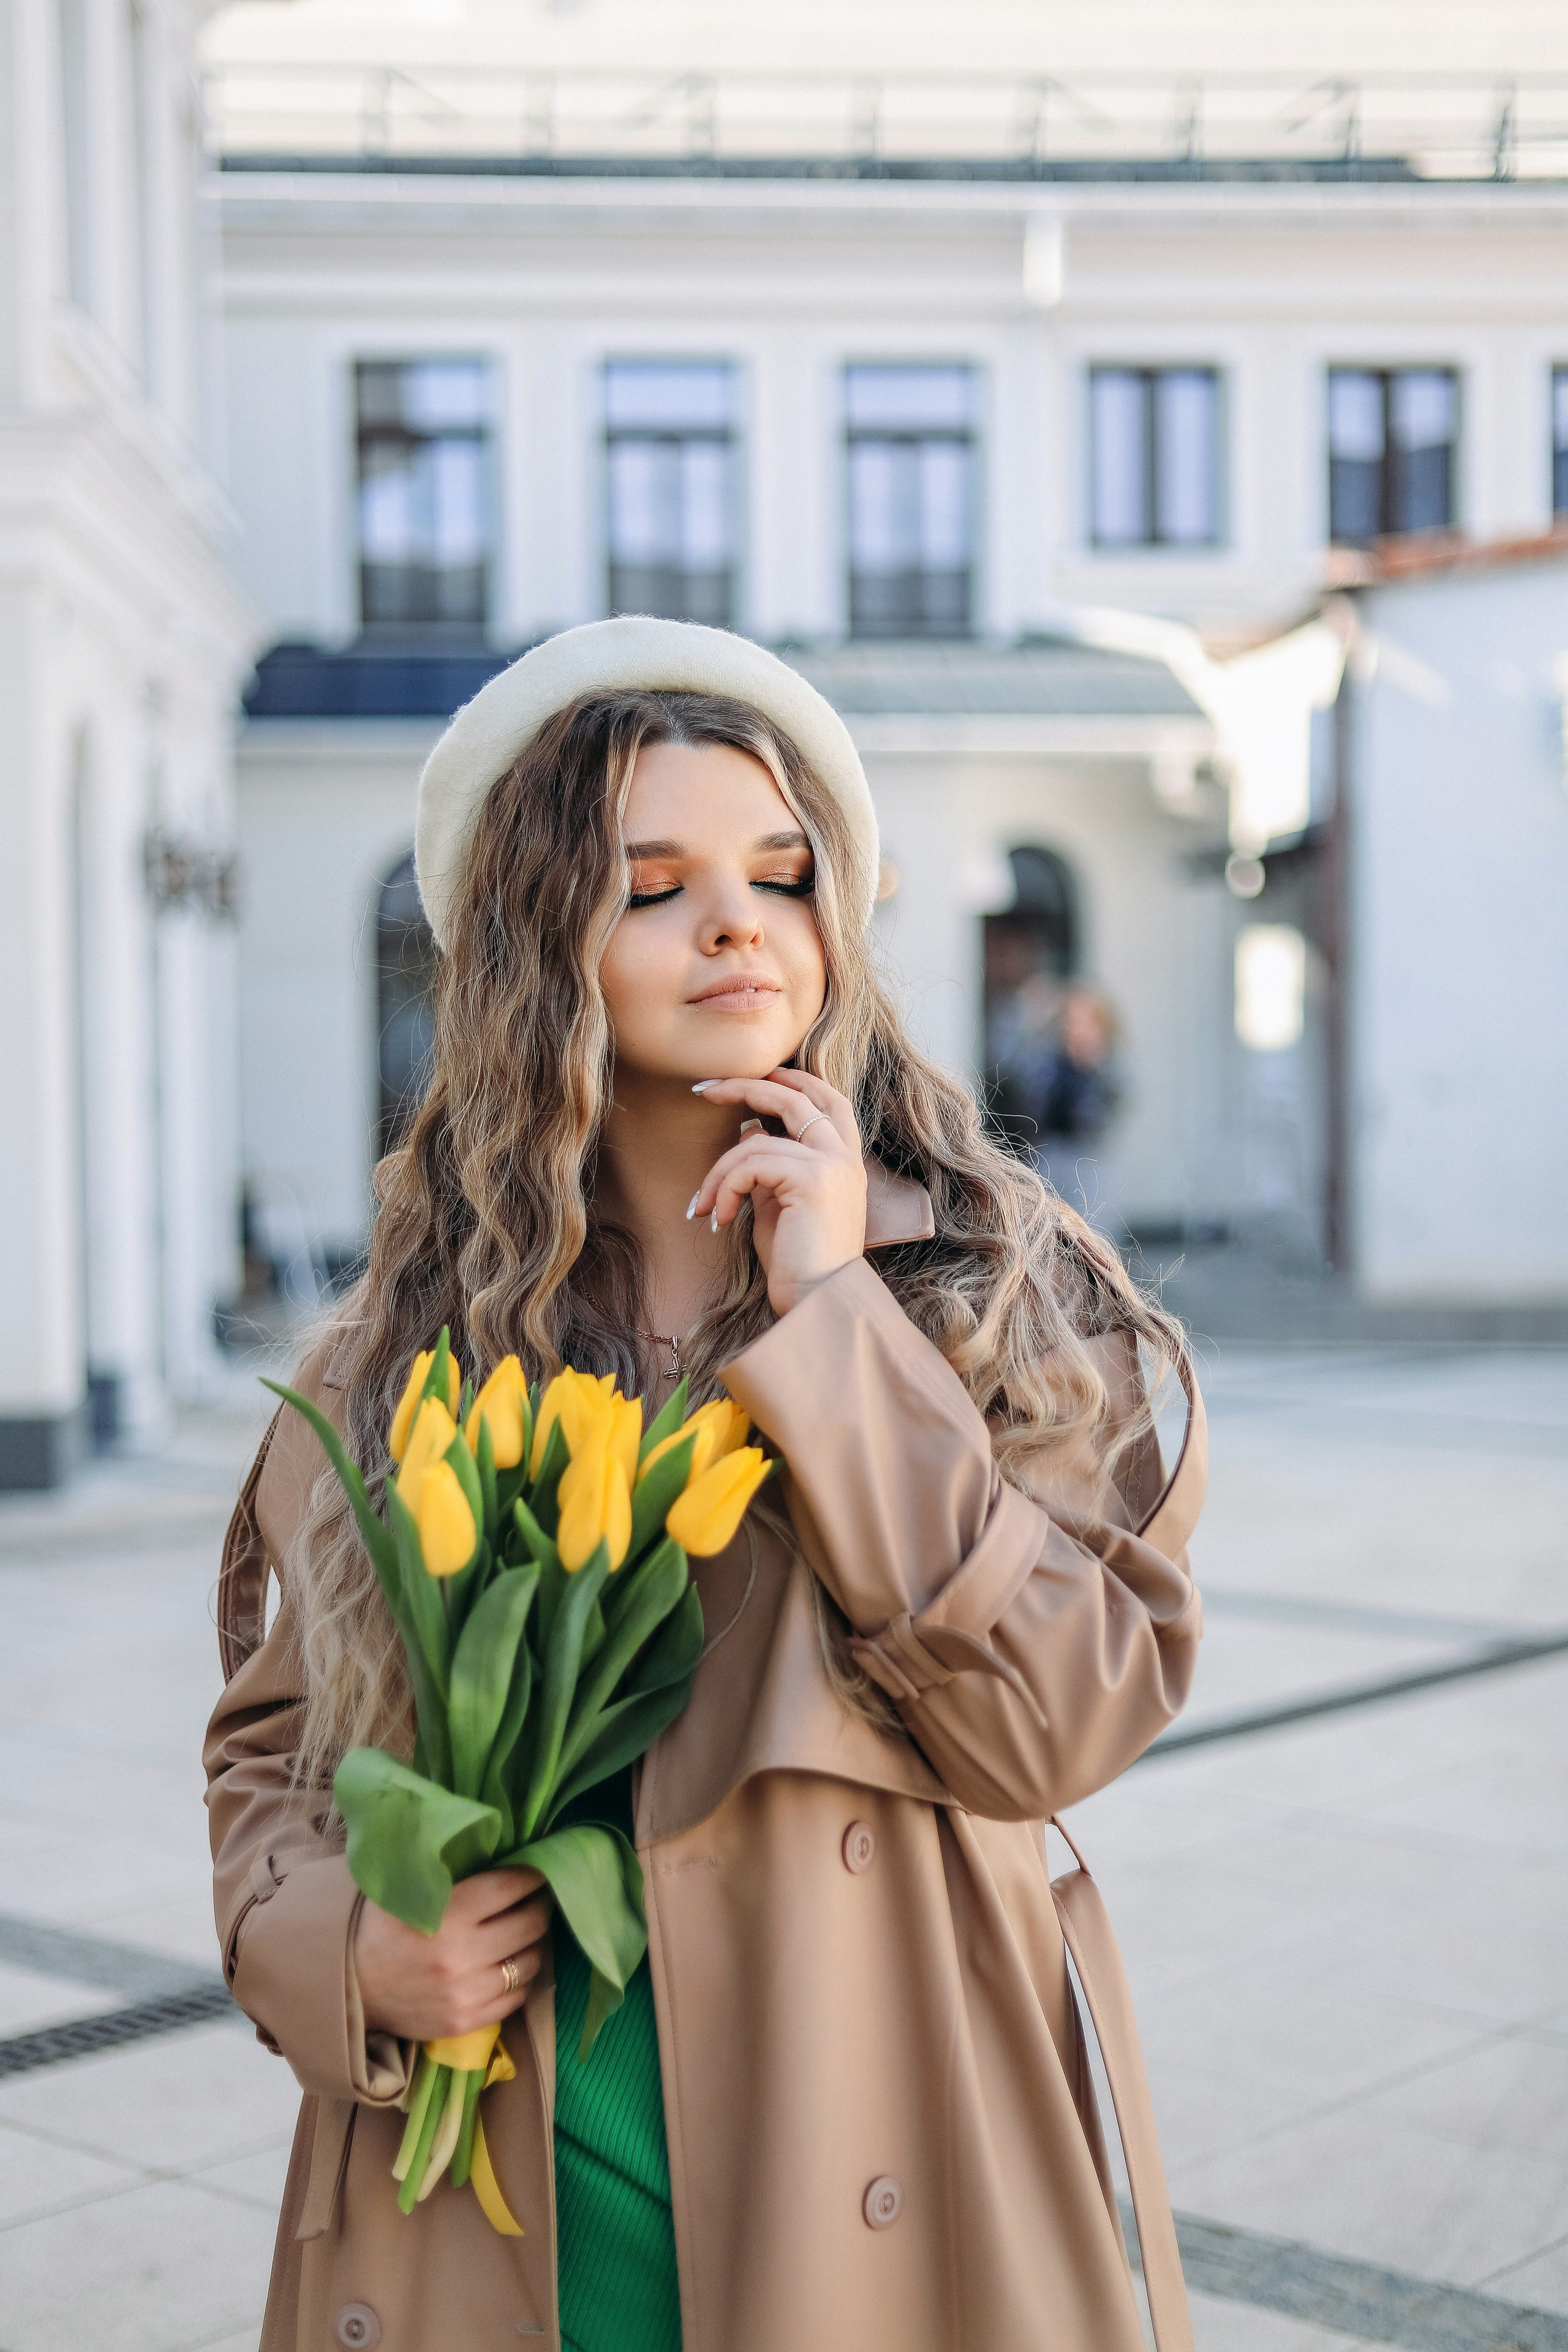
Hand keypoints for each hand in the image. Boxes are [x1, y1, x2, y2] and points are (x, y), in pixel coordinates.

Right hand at [353, 1868, 551, 2041]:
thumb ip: (451, 1871)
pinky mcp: (464, 2022)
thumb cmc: (381, 1926)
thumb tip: (498, 1849)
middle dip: (539, 1906)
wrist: (348, 1984)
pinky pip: (515, 1999)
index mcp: (449, 1913)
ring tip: (526, 1933)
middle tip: (538, 1899)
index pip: (511, 1887)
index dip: (532, 1875)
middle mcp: (462, 1955)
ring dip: (533, 1944)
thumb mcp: (409, 1888)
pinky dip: (519, 1981)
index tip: (539, 1870)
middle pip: (529, 1924)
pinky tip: (511, 1966)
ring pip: (528, 1963)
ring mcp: (466, 1993)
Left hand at [690, 1069, 866, 1314]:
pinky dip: (724, 1187)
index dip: (792, 1079)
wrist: (816, 1302)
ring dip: (718, 1171)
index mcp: (845, 1161)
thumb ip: (771, 1168)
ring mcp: (832, 1165)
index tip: (749, 1078)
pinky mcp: (812, 1180)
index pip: (826, 1099)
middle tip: (705, 1089)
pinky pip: (751, 1163)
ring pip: (757, 1141)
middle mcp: (844, 1157)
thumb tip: (747, 1135)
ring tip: (703, 1205)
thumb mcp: (779, 1204)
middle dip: (746, 1086)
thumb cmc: (796, 1262)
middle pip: (795, 1096)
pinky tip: (719, 1217)